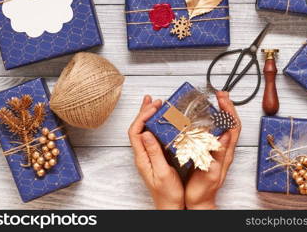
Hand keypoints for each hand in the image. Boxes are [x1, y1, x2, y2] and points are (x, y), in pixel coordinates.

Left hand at [128, 95, 184, 209]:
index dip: (142, 117)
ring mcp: (148, 156)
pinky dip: (155, 125)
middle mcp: (143, 155)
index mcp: (142, 158)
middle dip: (144, 112)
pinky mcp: (155, 157)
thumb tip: (146, 133)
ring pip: (144, 131)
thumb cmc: (167, 194)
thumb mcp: (162, 172)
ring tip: (154, 104)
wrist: (170, 206)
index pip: (135, 132)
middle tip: (153, 101)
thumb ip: (153, 152)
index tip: (153, 108)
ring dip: (148, 117)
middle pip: (138, 128)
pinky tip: (161, 121)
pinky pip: (152, 137)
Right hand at [185, 91, 240, 209]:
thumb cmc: (203, 191)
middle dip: (227, 106)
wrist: (199, 202)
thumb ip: (218, 155)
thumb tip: (225, 135)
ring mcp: (218, 150)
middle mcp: (224, 150)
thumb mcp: (211, 173)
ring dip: (222, 112)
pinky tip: (206, 118)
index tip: (222, 98)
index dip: (230, 110)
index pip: (233, 126)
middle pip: (231, 123)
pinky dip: (213, 122)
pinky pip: (215, 133)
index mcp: (226, 153)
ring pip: (224, 127)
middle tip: (220, 94)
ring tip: (216, 101)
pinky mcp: (211, 152)